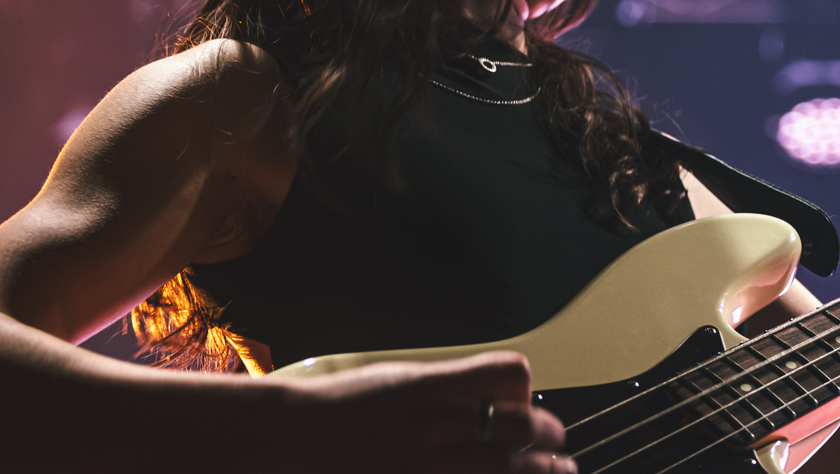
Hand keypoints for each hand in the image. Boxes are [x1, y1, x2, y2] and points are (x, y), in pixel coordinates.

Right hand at [273, 351, 573, 473]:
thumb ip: (448, 388)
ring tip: (556, 473)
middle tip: (557, 449)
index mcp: (427, 388)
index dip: (527, 392)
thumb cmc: (337, 414)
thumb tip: (503, 397)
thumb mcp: (398, 382)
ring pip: (506, 469)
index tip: (529, 406)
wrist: (283, 443)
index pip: (506, 375)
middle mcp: (429, 426)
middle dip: (547, 438)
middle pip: (518, 428)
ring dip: (540, 472)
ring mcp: (422, 466)